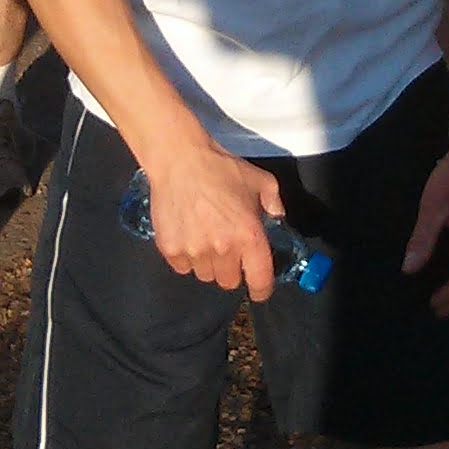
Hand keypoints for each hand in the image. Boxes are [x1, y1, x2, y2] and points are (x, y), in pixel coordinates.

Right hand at [138, 133, 285, 298]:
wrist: (180, 159)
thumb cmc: (220, 167)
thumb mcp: (260, 180)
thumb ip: (274, 203)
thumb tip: (277, 218)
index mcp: (248, 235)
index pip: (260, 280)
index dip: (261, 289)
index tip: (259, 288)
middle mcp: (223, 249)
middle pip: (229, 281)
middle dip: (231, 268)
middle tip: (227, 247)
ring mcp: (194, 251)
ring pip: (205, 275)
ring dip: (208, 263)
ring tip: (205, 237)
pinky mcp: (171, 250)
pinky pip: (183, 267)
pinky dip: (186, 257)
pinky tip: (188, 234)